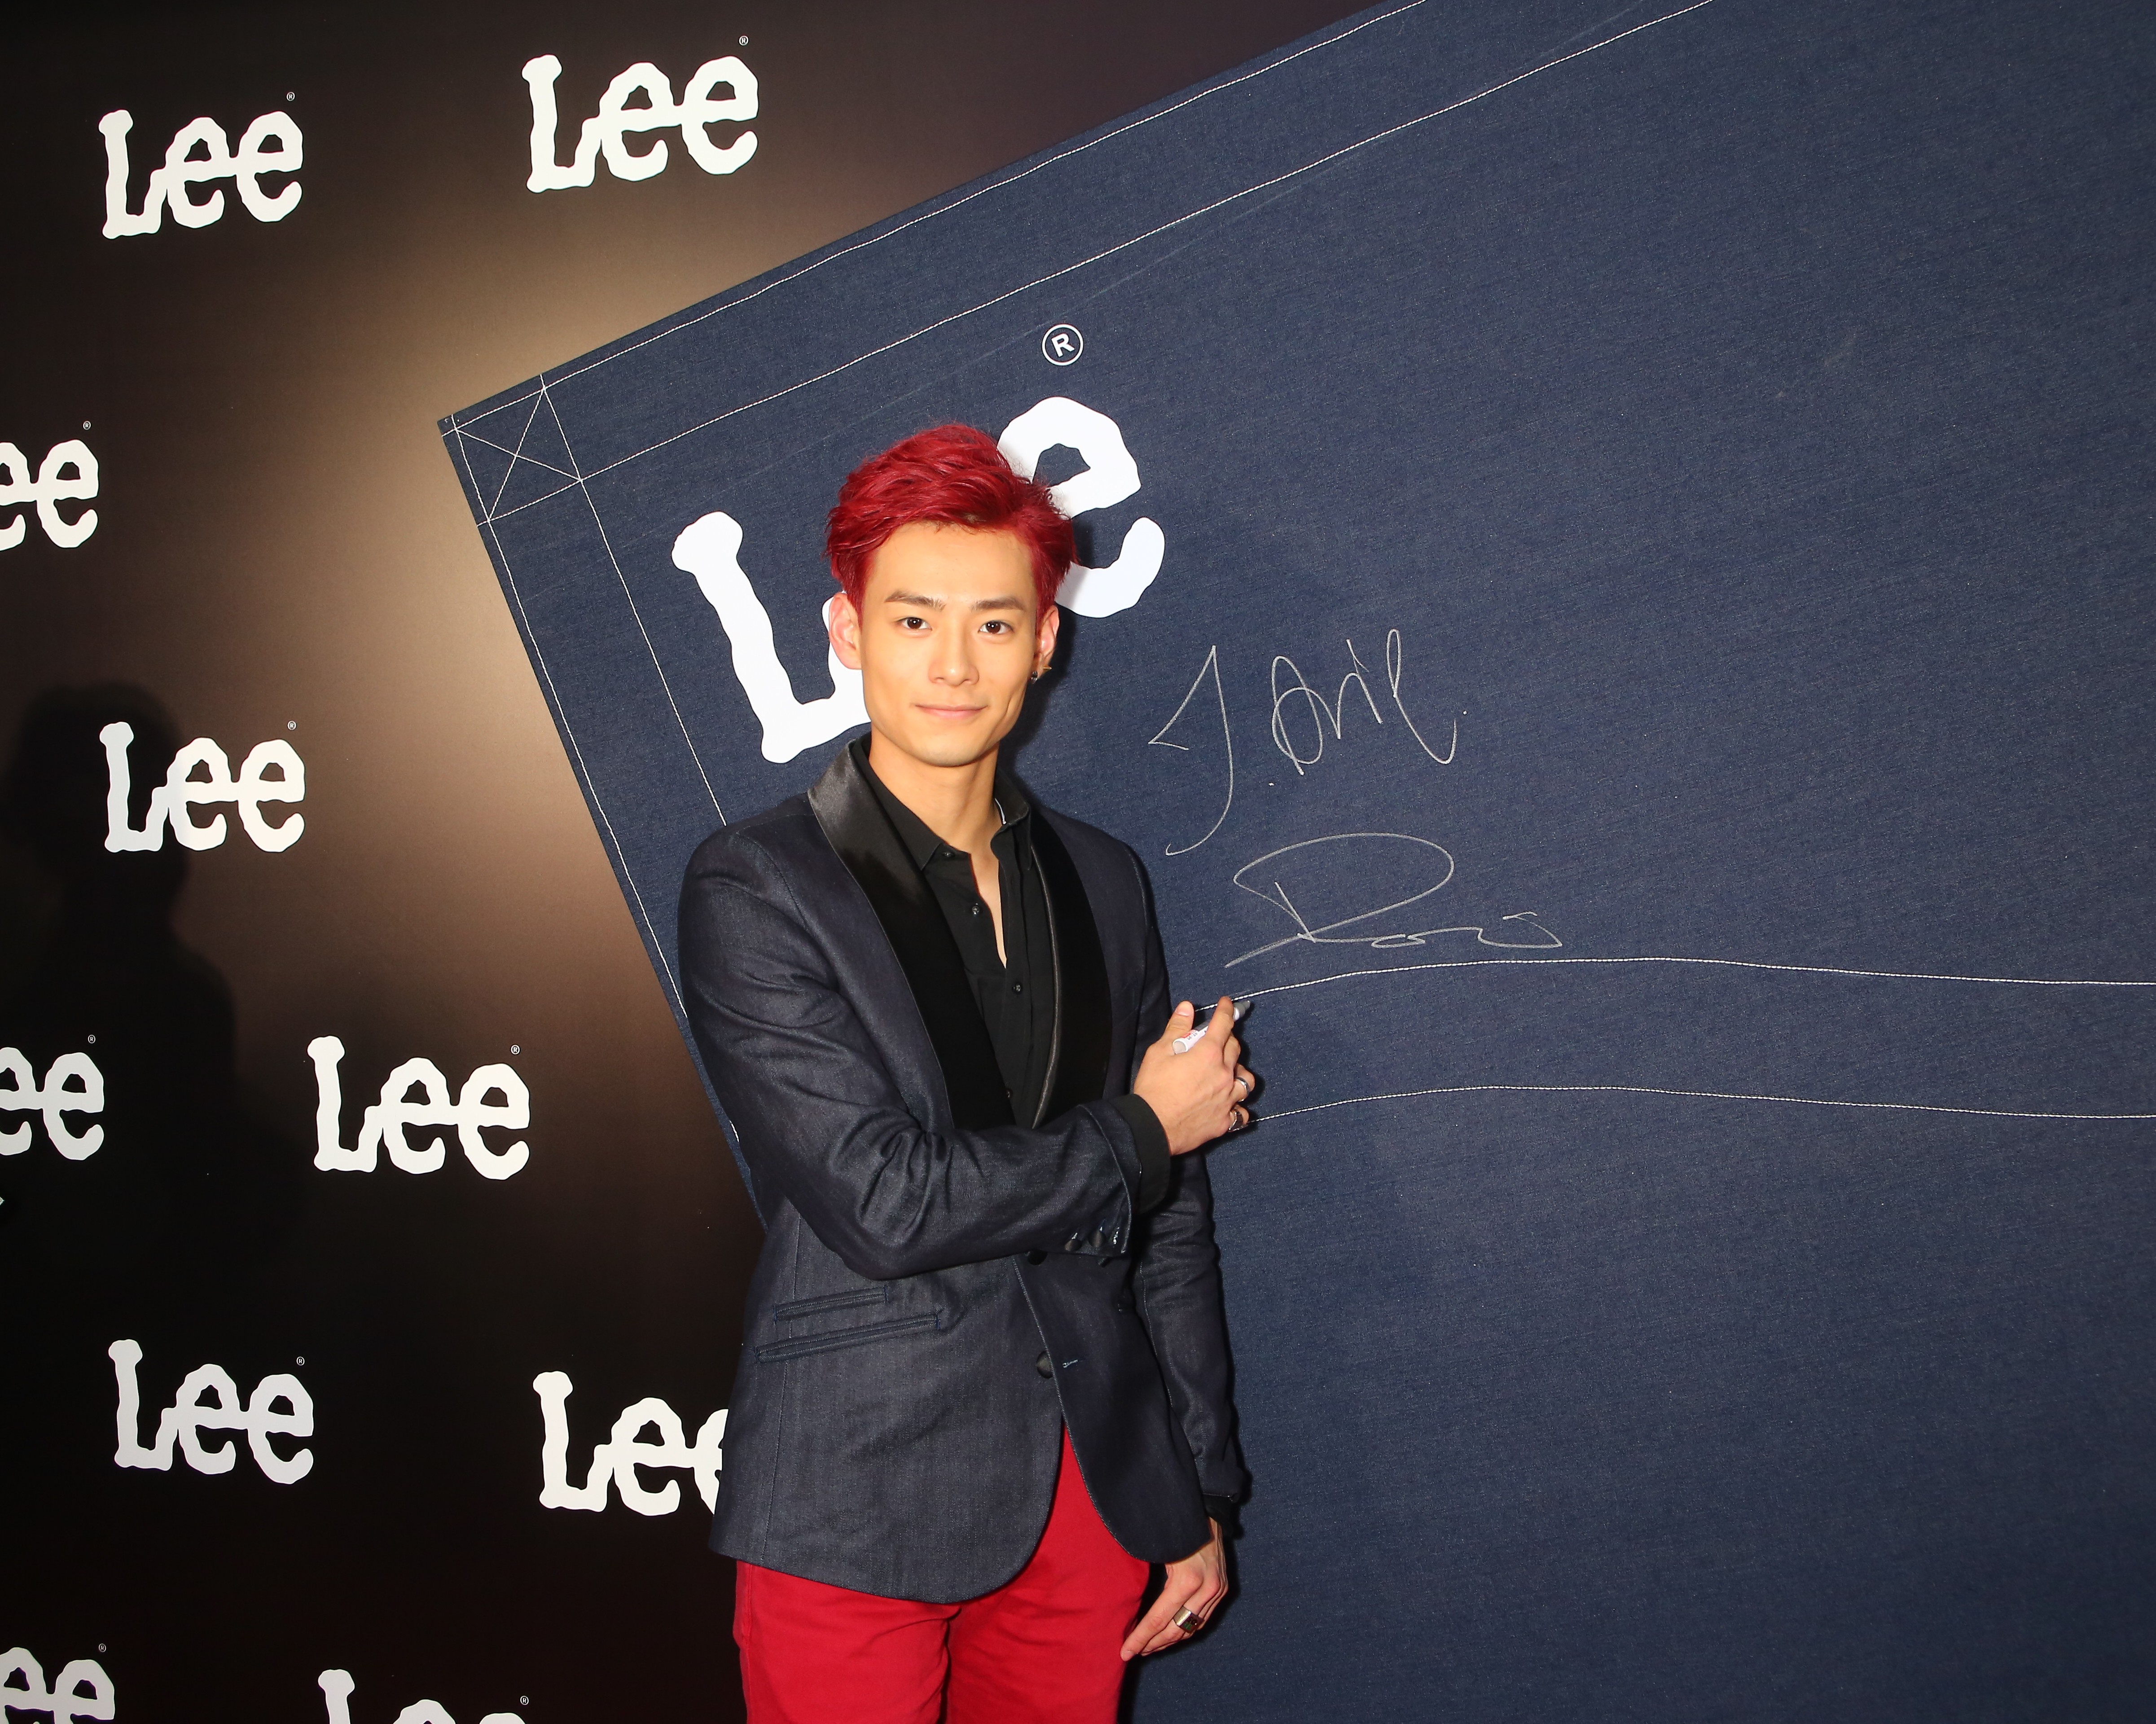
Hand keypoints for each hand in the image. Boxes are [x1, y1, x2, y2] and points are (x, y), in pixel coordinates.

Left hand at [1122, 1519, 1227, 1658]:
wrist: (1208, 1508)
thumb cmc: (1176, 1525)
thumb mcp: (1157, 1547)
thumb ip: (1145, 1575)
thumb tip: (1121, 1601)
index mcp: (1187, 1579)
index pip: (1159, 1619)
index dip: (1140, 1637)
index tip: (1125, 1652)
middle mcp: (1206, 1589)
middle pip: (1176, 1629)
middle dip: (1152, 1644)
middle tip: (1132, 1652)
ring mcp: (1217, 1590)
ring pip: (1191, 1628)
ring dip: (1169, 1640)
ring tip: (1148, 1647)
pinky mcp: (1222, 1589)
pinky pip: (1202, 1619)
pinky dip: (1185, 1630)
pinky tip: (1170, 1634)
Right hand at [1131, 997, 1256, 1155]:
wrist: (1151, 1127)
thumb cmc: (1153, 1089)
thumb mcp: (1159, 1052)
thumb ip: (1177, 1029)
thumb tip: (1187, 1007)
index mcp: (1208, 1054)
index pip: (1223, 1025)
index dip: (1226, 1011)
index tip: (1227, 1004)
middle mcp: (1224, 1075)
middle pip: (1236, 1049)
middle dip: (1228, 1039)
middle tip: (1216, 1039)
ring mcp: (1227, 1099)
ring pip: (1246, 1079)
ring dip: (1239, 1071)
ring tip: (1228, 1072)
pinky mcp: (1224, 1120)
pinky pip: (1241, 1112)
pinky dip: (1238, 1106)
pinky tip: (1231, 1104)